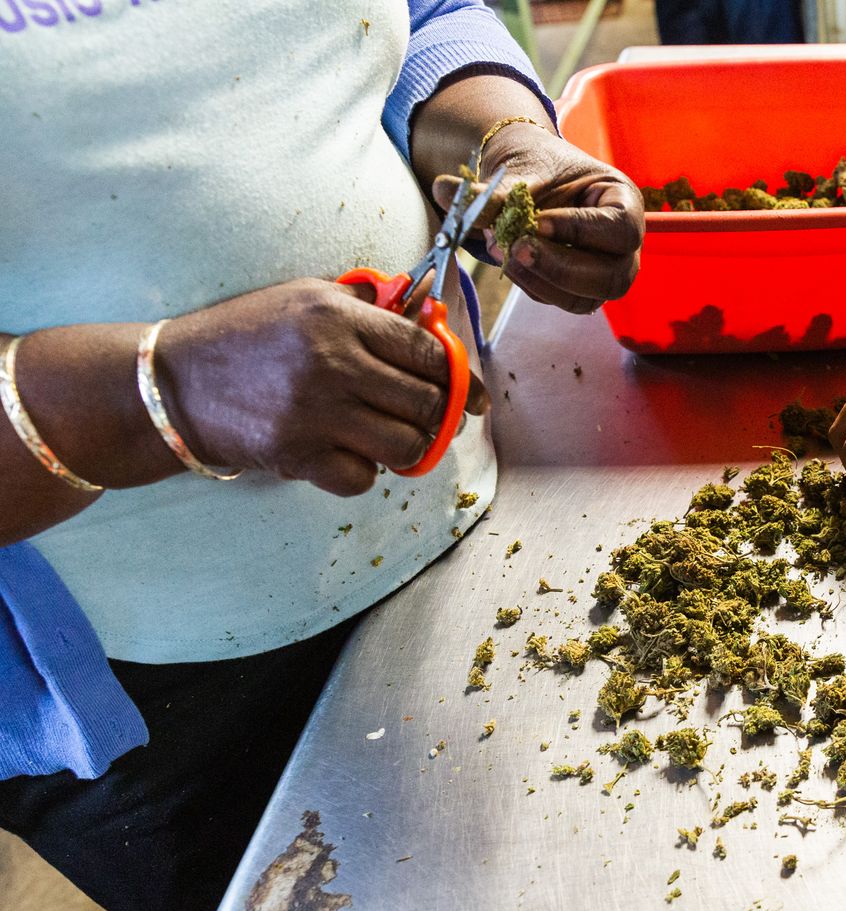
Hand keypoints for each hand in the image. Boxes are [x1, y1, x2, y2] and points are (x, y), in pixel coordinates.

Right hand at [161, 279, 482, 496]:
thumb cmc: (248, 336)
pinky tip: (348, 453)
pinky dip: (364, 473)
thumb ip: (369, 306)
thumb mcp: (306, 298)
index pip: (429, 352)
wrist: (173, 380)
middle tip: (432, 419)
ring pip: (406, 446)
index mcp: (340, 317)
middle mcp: (332, 362)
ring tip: (391, 436)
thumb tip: (431, 313)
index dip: (459, 377)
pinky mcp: (296, 454)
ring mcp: (315, 413)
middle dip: (439, 415)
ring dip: (407, 447)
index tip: (471, 395)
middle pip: (427, 402)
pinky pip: (362, 478)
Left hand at [434, 123, 642, 314]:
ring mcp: (605, 271)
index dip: (580, 230)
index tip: (537, 222)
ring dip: (542, 282)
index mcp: (623, 201)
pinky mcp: (581, 290)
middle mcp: (624, 244)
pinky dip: (533, 286)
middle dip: (560, 268)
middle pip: (611, 276)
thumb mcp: (521, 171)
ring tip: (506, 253)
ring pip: (587, 298)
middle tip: (517, 249)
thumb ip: (494, 192)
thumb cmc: (537, 165)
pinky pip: (561, 302)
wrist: (530, 177)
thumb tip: (444, 190)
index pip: (619, 228)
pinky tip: (510, 261)